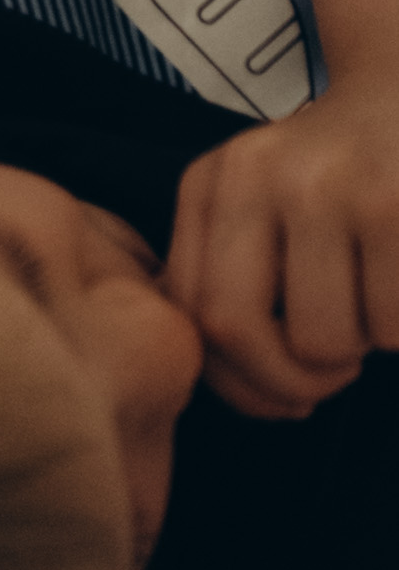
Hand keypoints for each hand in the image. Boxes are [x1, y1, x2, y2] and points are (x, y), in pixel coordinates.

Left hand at [165, 79, 398, 415]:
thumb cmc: (334, 175)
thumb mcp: (260, 200)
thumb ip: (230, 273)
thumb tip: (236, 384)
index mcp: (210, 182)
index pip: (191, 310)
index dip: (237, 379)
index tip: (282, 394)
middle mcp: (253, 176)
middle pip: (238, 328)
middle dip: (292, 380)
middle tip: (334, 372)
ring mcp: (323, 186)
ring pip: (324, 338)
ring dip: (360, 349)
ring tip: (374, 303)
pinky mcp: (391, 205)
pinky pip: (389, 323)